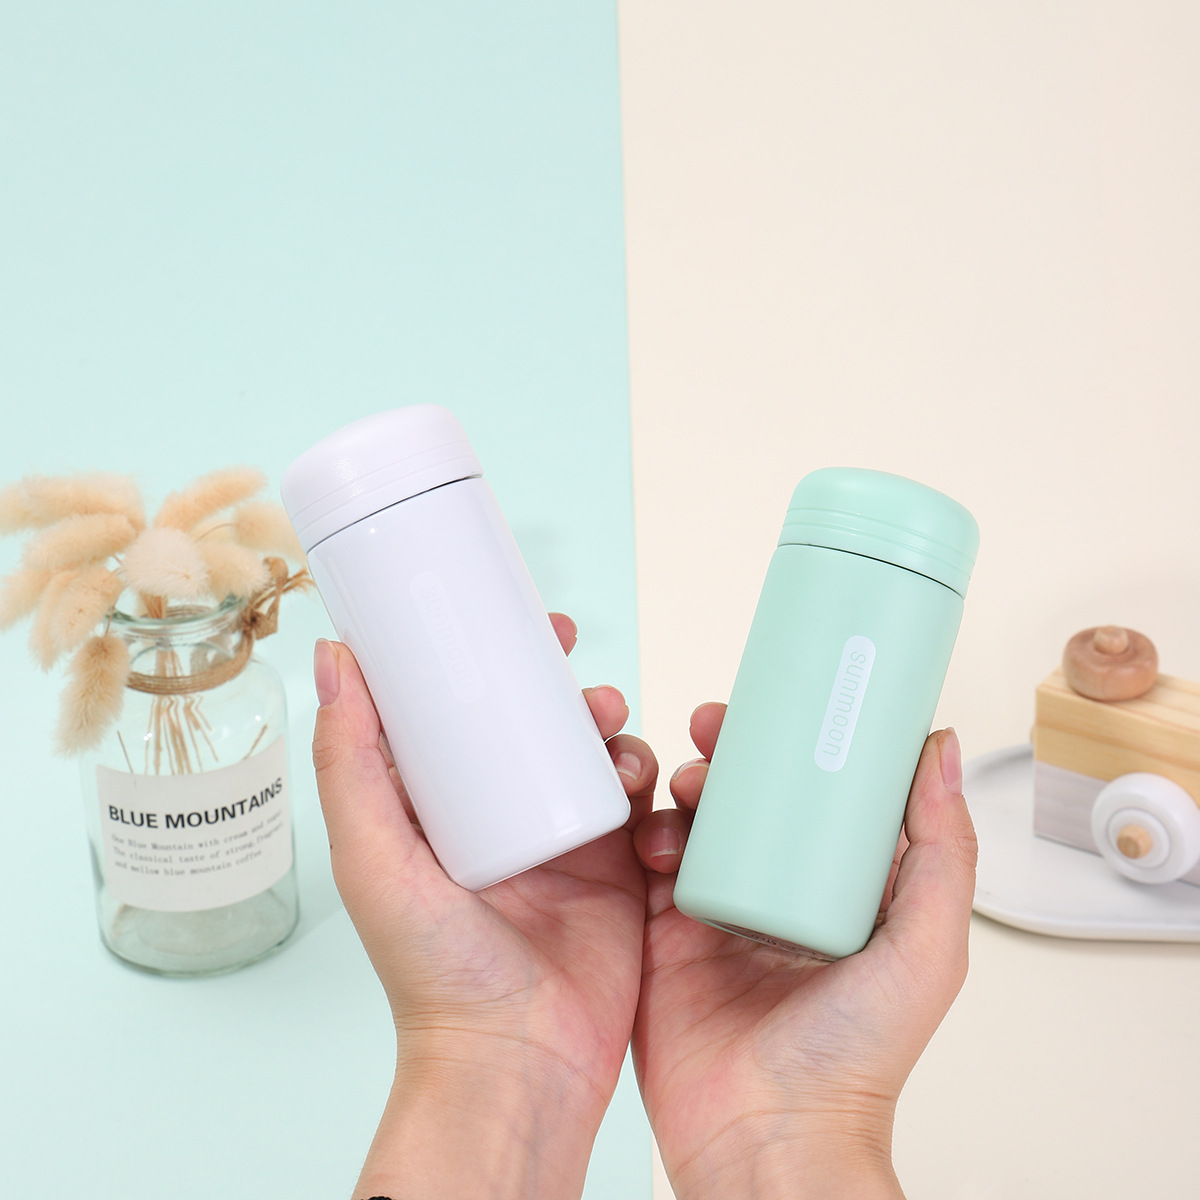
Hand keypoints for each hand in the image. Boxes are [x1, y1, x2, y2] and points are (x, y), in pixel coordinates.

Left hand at [311, 615, 657, 1199]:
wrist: (520, 1057)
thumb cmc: (434, 972)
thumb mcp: (373, 857)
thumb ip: (349, 762)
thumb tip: (335, 659)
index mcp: (440, 807)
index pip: (459, 713)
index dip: (483, 659)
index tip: (505, 621)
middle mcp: (501, 815)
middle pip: (535, 722)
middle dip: (558, 680)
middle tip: (572, 660)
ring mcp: (561, 839)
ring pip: (592, 750)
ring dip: (607, 722)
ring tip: (609, 725)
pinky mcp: (614, 867)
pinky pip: (637, 800)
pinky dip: (643, 774)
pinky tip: (639, 777)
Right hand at [631, 704, 976, 1199]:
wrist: (767, 1135)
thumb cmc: (855, 1059)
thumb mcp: (926, 947)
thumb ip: (942, 850)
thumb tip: (939, 751)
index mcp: (840, 894)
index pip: (819, 800)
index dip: (801, 746)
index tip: (786, 705)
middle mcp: (779, 897)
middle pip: (750, 800)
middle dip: (730, 752)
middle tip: (717, 726)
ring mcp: (720, 913)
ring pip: (696, 820)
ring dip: (687, 784)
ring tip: (689, 779)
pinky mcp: (666, 934)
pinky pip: (648, 862)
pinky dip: (645, 830)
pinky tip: (652, 827)